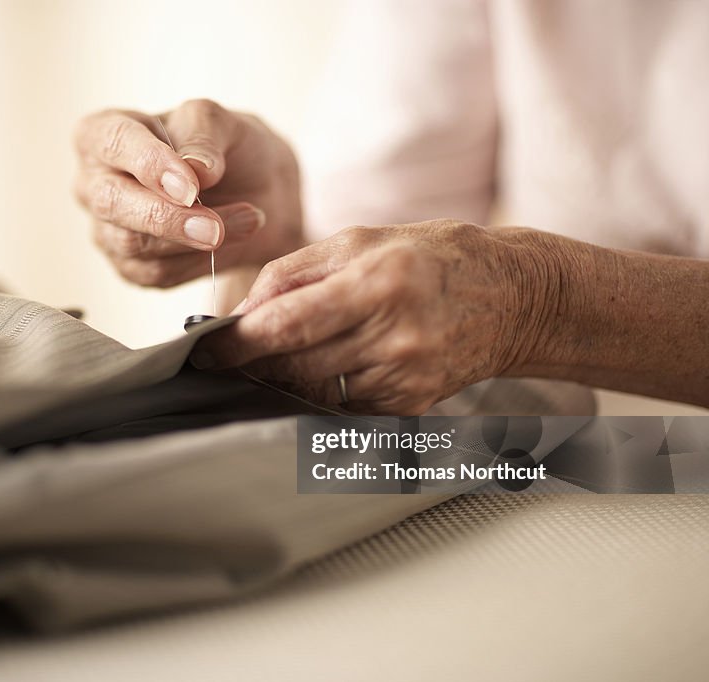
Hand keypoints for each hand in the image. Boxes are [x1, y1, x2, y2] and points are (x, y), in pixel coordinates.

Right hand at [74, 99, 302, 286]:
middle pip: (111, 202)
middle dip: (166, 216)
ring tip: (248, 221)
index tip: (192, 185)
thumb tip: (195, 168)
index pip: (113, 142)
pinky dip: (199, 261)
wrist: (258, 192)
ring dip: (191, 240)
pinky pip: (156, 272)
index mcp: (103, 133)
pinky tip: (231, 240)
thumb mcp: (224, 123)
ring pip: (133, 244)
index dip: (150, 164)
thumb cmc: (227, 147)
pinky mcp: (129, 265)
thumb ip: (204, 134)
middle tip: (215, 226)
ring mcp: (107, 228)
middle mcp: (94, 183)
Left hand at [193, 220, 535, 414]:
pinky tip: (326, 366)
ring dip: (285, 376)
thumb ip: (293, 273)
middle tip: (232, 353)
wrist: (510, 297)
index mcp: (378, 284)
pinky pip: (341, 405)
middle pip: (295, 366)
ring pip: (313, 391)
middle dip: (255, 362)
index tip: (207, 350)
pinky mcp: (409, 404)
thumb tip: (241, 313)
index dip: (239, 342)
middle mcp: (394, 336)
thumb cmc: (428, 258)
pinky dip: (320, 389)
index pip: (289, 325)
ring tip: (283, 353)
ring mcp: (405, 377)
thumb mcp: (359, 241)